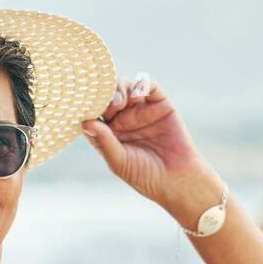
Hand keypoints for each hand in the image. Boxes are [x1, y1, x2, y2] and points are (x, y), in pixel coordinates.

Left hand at [80, 75, 218, 218]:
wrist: (177, 179)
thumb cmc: (145, 176)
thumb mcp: (119, 161)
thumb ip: (103, 141)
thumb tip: (85, 123)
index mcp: (108, 132)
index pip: (93, 111)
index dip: (89, 105)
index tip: (86, 106)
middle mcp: (122, 118)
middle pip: (107, 95)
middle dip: (105, 96)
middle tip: (110, 106)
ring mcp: (140, 109)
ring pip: (125, 87)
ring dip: (120, 89)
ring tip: (121, 103)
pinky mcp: (159, 103)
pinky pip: (148, 85)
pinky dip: (141, 84)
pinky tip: (138, 95)